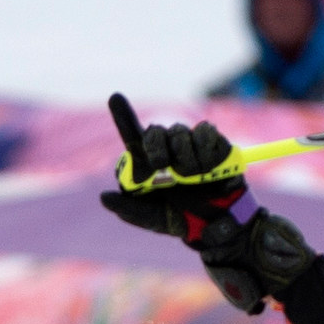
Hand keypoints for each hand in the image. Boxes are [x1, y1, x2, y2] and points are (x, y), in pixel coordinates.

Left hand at [97, 95, 313, 314]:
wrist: (219, 225)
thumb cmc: (182, 219)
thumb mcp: (154, 219)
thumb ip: (130, 210)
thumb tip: (104, 197)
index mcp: (146, 163)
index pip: (132, 135)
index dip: (123, 115)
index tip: (115, 98)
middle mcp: (165, 149)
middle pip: (154, 131)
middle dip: (156, 147)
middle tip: (162, 167)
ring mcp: (188, 144)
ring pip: (179, 132)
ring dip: (185, 157)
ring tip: (193, 178)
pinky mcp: (211, 142)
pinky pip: (205, 131)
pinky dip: (205, 149)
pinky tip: (208, 168)